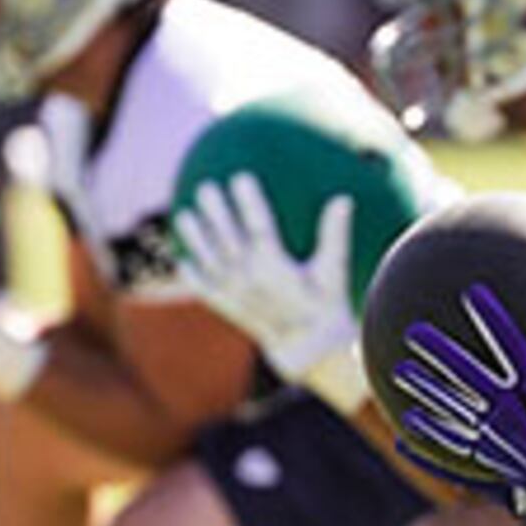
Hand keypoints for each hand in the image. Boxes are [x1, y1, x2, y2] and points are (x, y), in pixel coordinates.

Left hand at [174, 174, 356, 384]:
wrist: (309, 348)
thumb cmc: (325, 305)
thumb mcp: (333, 269)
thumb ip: (333, 234)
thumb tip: (343, 199)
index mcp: (276, 266)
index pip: (259, 225)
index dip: (248, 201)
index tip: (240, 177)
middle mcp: (250, 277)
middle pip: (227, 237)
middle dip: (215, 211)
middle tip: (207, 186)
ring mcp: (235, 292)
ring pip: (209, 259)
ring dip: (195, 237)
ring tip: (183, 215)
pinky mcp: (229, 307)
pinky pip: (204, 289)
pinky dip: (192, 275)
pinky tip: (182, 260)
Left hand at [393, 287, 525, 521]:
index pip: (511, 348)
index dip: (492, 320)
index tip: (471, 293)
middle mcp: (510, 412)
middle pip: (468, 376)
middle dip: (441, 353)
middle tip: (413, 331)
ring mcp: (495, 442)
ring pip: (453, 412)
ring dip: (426, 391)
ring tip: (397, 372)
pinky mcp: (488, 468)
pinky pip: (453, 457)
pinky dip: (426, 449)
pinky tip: (401, 437)